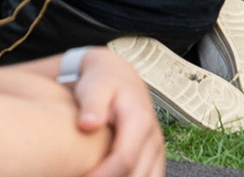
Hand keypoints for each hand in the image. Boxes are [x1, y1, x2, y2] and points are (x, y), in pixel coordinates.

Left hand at [69, 50, 163, 176]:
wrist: (119, 77)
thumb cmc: (102, 82)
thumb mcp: (94, 87)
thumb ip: (92, 105)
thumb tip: (87, 125)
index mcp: (140, 120)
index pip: (125, 158)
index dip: (104, 173)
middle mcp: (154, 138)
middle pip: (137, 174)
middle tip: (85, 176)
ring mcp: (157, 149)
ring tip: (96, 174)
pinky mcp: (156, 157)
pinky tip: (111, 174)